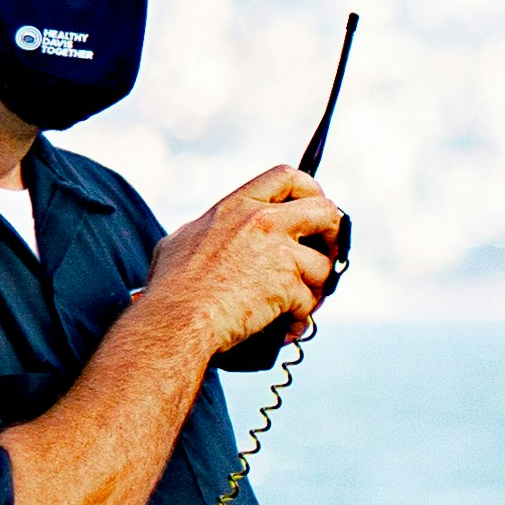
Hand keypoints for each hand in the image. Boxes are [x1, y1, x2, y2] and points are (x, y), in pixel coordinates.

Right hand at [141, 167, 342, 363]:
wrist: (177, 319)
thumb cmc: (171, 288)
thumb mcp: (184, 240)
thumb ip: (208, 229)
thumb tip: (208, 230)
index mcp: (238, 206)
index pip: (287, 177)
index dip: (310, 190)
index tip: (313, 210)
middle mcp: (263, 221)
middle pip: (325, 210)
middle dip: (333, 235)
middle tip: (325, 255)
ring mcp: (278, 252)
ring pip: (324, 265)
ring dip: (316, 289)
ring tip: (299, 305)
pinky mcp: (287, 284)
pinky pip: (309, 302)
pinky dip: (300, 319)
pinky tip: (286, 327)